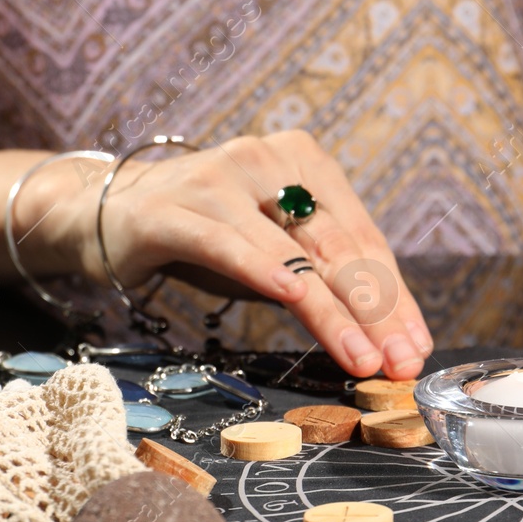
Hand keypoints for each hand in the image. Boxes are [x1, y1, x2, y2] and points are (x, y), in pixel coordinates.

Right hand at [23, 131, 432, 380]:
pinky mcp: (173, 209)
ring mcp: (220, 178)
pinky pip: (228, 243)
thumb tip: (384, 338)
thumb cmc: (205, 237)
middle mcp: (268, 160)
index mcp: (304, 160)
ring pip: (292, 254)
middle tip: (402, 361)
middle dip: (376, 312)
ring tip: (364, 358)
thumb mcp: (271, 254)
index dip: (395, 296)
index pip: (363, 238)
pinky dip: (263, 269)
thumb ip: (321, 281)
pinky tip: (292, 297)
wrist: (104, 214)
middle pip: (337, 248)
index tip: (417, 347)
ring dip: (333, 313)